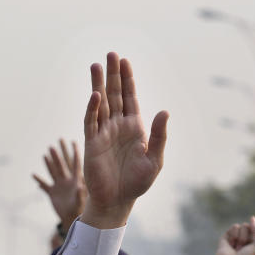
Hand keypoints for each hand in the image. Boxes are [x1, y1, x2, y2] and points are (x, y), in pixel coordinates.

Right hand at [33, 139, 85, 230]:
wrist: (72, 219)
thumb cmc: (79, 210)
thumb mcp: (80, 201)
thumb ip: (81, 194)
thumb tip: (81, 187)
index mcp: (75, 181)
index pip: (75, 164)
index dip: (75, 153)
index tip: (73, 142)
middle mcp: (66, 181)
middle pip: (61, 165)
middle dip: (58, 155)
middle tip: (54, 144)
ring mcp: (59, 186)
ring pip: (53, 172)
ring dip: (49, 164)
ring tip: (45, 155)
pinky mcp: (52, 193)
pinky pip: (45, 185)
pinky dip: (39, 181)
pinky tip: (34, 175)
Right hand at [80, 53, 168, 228]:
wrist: (117, 201)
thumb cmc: (137, 183)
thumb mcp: (155, 160)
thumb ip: (159, 135)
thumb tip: (164, 111)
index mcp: (134, 127)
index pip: (130, 97)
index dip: (128, 79)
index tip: (124, 61)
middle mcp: (118, 126)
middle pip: (115, 94)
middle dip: (113, 74)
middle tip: (110, 54)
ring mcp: (103, 133)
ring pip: (100, 103)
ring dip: (98, 85)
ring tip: (95, 65)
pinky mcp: (92, 144)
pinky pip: (91, 122)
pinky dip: (92, 108)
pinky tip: (95, 95)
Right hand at [202, 217, 254, 254]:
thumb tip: (252, 217)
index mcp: (252, 243)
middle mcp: (244, 240)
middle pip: (249, 226)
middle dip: (248, 235)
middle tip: (244, 246)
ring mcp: (235, 237)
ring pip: (242, 226)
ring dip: (241, 237)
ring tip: (238, 246)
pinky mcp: (226, 236)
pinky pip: (234, 227)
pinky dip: (234, 234)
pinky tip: (232, 242)